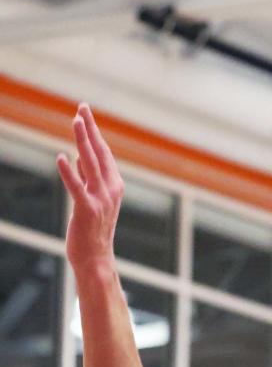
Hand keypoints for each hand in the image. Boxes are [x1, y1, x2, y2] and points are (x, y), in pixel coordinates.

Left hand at [56, 104, 123, 271]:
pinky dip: (69, 172)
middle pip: (99, 153)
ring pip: (91, 163)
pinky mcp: (86, 210)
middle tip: (82, 107)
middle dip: (90, 129)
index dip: (93, 132)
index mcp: (114, 186)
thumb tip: (79, 157)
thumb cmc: (93, 231)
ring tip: (76, 121)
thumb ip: (87, 178)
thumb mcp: (92, 199)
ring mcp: (100, 200)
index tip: (84, 112)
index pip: (104, 153)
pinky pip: (77, 187)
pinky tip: (61, 158)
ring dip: (83, 141)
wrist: (96, 259)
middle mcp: (111, 190)